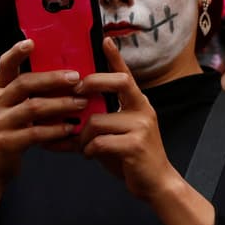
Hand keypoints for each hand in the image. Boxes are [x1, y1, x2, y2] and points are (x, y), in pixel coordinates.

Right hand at [0, 39, 87, 182]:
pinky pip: (35, 133)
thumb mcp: (14, 109)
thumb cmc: (11, 132)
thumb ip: (31, 94)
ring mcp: (0, 123)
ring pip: (32, 107)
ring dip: (60, 104)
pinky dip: (55, 130)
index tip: (31, 41)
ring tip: (82, 102)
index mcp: (0, 91)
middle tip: (77, 77)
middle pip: (24, 83)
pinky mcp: (7, 142)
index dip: (16, 52)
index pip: (4, 65)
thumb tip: (66, 77)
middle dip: (52, 79)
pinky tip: (71, 128)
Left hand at [76, 39, 179, 201]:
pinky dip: (89, 150)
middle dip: (91, 83)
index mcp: (139, 105)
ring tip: (82, 146)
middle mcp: (143, 111)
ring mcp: (141, 127)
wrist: (155, 184)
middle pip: (118, 82)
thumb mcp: (118, 133)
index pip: (127, 75)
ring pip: (97, 120)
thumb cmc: (131, 158)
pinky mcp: (135, 146)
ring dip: (81, 136)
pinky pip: (99, 141)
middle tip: (75, 91)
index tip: (105, 40)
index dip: (116, 57)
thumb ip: (101, 118)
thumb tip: (68, 110)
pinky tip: (91, 155)